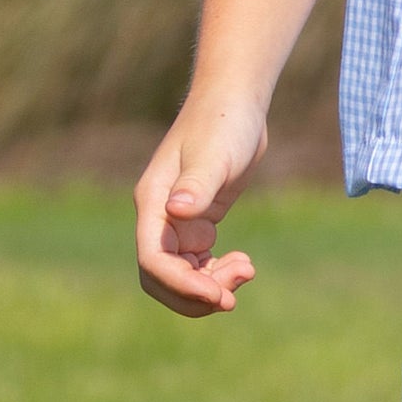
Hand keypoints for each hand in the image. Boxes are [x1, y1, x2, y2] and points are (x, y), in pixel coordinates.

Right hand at [133, 91, 267, 315]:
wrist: (237, 102)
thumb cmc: (223, 122)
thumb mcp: (215, 154)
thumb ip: (196, 183)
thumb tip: (178, 211)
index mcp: (154, 204)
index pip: (154, 260)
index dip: (180, 284)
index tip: (216, 295)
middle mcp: (161, 217)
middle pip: (162, 276)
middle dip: (193, 294)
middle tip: (231, 299)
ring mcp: (179, 220)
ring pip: (183, 272)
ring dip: (209, 284)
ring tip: (247, 272)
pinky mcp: (200, 219)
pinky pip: (200, 261)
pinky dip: (218, 271)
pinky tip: (244, 264)